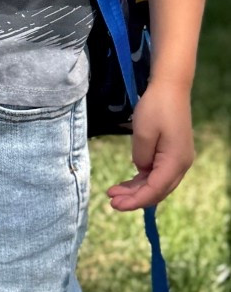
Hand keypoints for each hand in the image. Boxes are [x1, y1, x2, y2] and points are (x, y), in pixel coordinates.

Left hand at [105, 80, 194, 210]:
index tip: (114, 204)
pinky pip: (156, 174)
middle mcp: (181, 164)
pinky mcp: (172, 154)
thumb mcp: (142, 133)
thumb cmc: (156, 108)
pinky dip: (141, 181)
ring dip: (136, 190)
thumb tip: (141, 170)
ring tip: (113, 192)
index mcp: (176, 160)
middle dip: (134, 199)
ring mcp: (178, 159)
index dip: (135, 200)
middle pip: (158, 190)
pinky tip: (126, 184)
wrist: (170, 88)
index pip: (155, 189)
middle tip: (110, 201)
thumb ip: (141, 157)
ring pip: (157, 184)